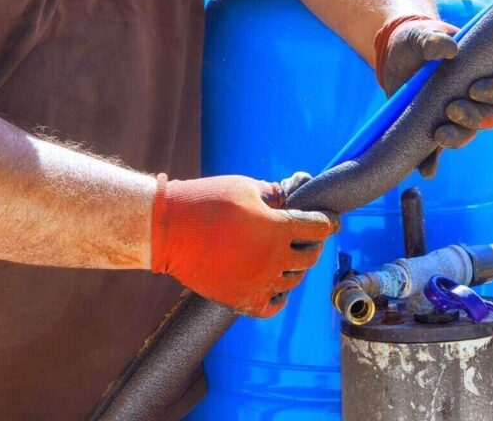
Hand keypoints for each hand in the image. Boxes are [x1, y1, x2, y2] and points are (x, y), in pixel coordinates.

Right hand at [150, 172, 334, 317]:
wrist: (166, 231)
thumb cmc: (205, 202)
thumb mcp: (245, 187)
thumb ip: (274, 194)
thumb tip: (291, 196)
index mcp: (278, 229)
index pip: (319, 228)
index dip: (325, 221)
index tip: (326, 219)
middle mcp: (273, 259)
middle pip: (310, 256)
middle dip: (311, 244)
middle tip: (304, 236)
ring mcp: (257, 282)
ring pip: (293, 280)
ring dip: (294, 267)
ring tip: (283, 256)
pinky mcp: (240, 299)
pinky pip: (272, 305)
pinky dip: (278, 295)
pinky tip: (273, 283)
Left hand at [374, 15, 492, 177]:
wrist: (394, 58)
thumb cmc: (416, 41)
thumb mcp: (421, 37)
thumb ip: (434, 40)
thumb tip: (451, 50)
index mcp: (484, 71)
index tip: (474, 89)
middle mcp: (475, 99)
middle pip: (492, 116)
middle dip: (476, 117)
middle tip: (452, 109)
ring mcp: (455, 117)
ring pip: (469, 134)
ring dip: (458, 138)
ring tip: (439, 133)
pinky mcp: (433, 130)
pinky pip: (437, 152)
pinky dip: (433, 163)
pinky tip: (427, 170)